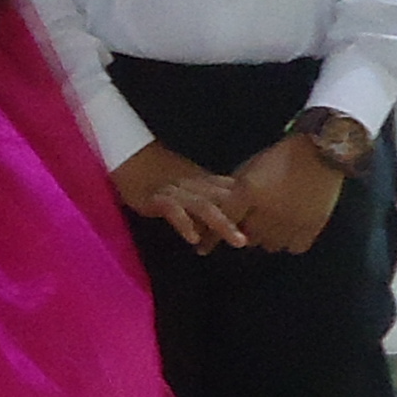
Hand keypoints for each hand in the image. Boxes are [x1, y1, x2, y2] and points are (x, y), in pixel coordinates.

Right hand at [110, 140, 249, 252]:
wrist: (128, 155)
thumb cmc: (157, 171)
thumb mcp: (187, 181)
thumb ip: (207, 193)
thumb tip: (229, 210)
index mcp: (204, 180)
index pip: (231, 194)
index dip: (249, 209)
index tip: (268, 226)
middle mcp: (195, 184)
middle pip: (224, 201)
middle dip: (243, 218)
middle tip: (262, 237)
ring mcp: (176, 190)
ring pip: (204, 206)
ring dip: (222, 223)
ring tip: (238, 241)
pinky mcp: (157, 197)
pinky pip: (173, 210)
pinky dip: (184, 223)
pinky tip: (193, 239)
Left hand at [220, 134, 344, 255]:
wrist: (321, 151)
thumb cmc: (281, 157)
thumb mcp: (250, 168)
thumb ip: (234, 190)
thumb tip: (221, 211)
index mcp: (250, 192)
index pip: (224, 220)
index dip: (211, 237)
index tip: (201, 249)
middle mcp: (268, 211)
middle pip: (246, 237)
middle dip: (245, 230)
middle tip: (254, 220)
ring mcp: (291, 222)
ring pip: (269, 245)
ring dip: (266, 237)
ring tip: (273, 221)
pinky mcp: (311, 228)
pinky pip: (292, 247)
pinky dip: (288, 240)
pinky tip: (289, 227)